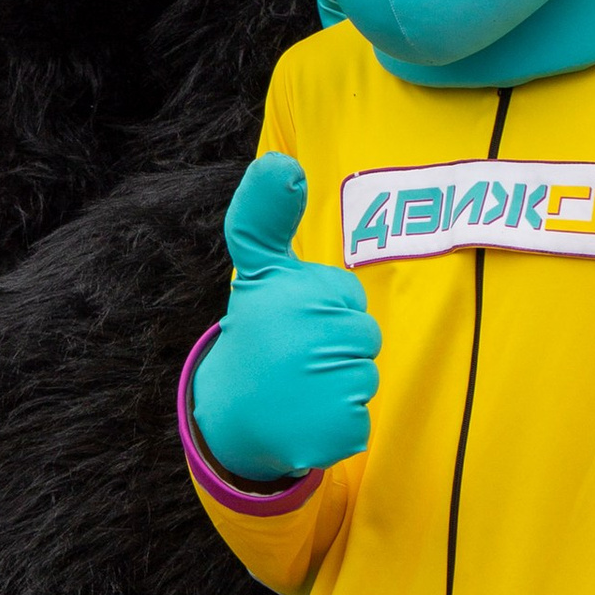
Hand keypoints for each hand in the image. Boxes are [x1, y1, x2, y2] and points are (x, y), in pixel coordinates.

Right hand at [191, 156, 381, 484]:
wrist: (228, 414)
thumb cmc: (257, 331)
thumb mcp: (260, 271)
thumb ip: (267, 215)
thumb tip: (280, 161)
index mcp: (291, 294)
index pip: (350, 299)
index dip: (327, 310)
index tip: (292, 321)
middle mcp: (304, 339)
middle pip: (365, 340)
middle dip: (338, 350)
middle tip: (297, 358)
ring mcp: (318, 389)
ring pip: (366, 380)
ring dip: (339, 387)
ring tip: (298, 389)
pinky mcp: (330, 434)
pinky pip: (361, 424)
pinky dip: (337, 426)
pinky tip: (303, 418)